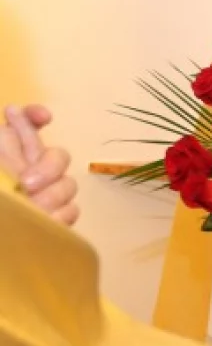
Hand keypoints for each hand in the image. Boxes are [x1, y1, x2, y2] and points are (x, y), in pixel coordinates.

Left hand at [0, 104, 79, 225]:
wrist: (0, 236)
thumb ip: (5, 143)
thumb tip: (14, 110)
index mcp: (8, 153)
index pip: (26, 125)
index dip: (35, 117)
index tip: (43, 117)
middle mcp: (30, 169)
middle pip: (58, 156)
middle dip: (48, 168)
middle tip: (26, 184)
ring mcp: (46, 194)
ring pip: (67, 184)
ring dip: (50, 196)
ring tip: (30, 208)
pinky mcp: (56, 218)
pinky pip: (70, 209)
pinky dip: (57, 215)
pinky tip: (42, 219)